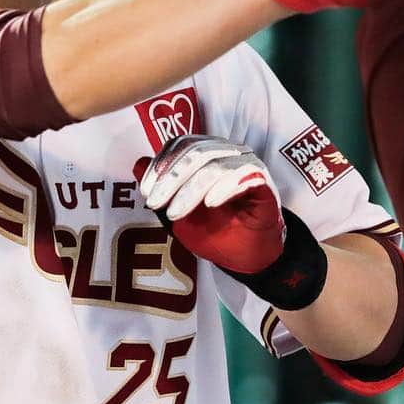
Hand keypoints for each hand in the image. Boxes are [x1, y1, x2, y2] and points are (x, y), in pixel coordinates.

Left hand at [133, 136, 283, 273]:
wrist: (248, 259)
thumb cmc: (217, 233)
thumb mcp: (179, 215)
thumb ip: (162, 189)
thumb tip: (138, 164)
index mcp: (209, 155)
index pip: (182, 144)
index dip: (161, 163)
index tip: (147, 191)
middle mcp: (229, 154)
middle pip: (196, 150)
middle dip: (171, 178)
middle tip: (156, 202)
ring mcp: (248, 166)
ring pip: (215, 163)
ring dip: (191, 188)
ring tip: (176, 212)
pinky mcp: (264, 182)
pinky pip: (244, 174)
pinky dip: (224, 187)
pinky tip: (210, 204)